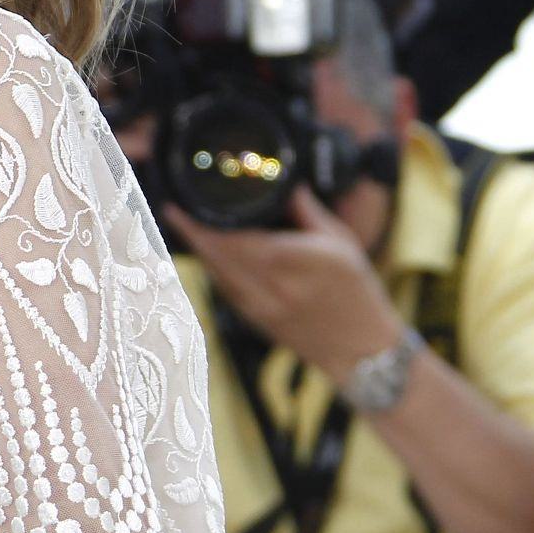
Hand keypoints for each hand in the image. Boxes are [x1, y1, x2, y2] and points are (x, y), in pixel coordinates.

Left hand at [163, 186, 405, 385]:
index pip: (231, 239)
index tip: (179, 206)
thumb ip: (308, 210)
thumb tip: (288, 182)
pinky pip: (224, 291)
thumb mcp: (341, 241)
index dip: (199, 225)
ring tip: (185, 227)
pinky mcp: (256, 322)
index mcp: (288, 262)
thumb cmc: (356, 292)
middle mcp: (267, 287)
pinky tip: (209, 256)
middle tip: (172, 210)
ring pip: (214, 275)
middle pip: (213, 257)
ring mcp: (257, 308)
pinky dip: (213, 271)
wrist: (360, 350)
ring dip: (197, 252)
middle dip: (189, 234)